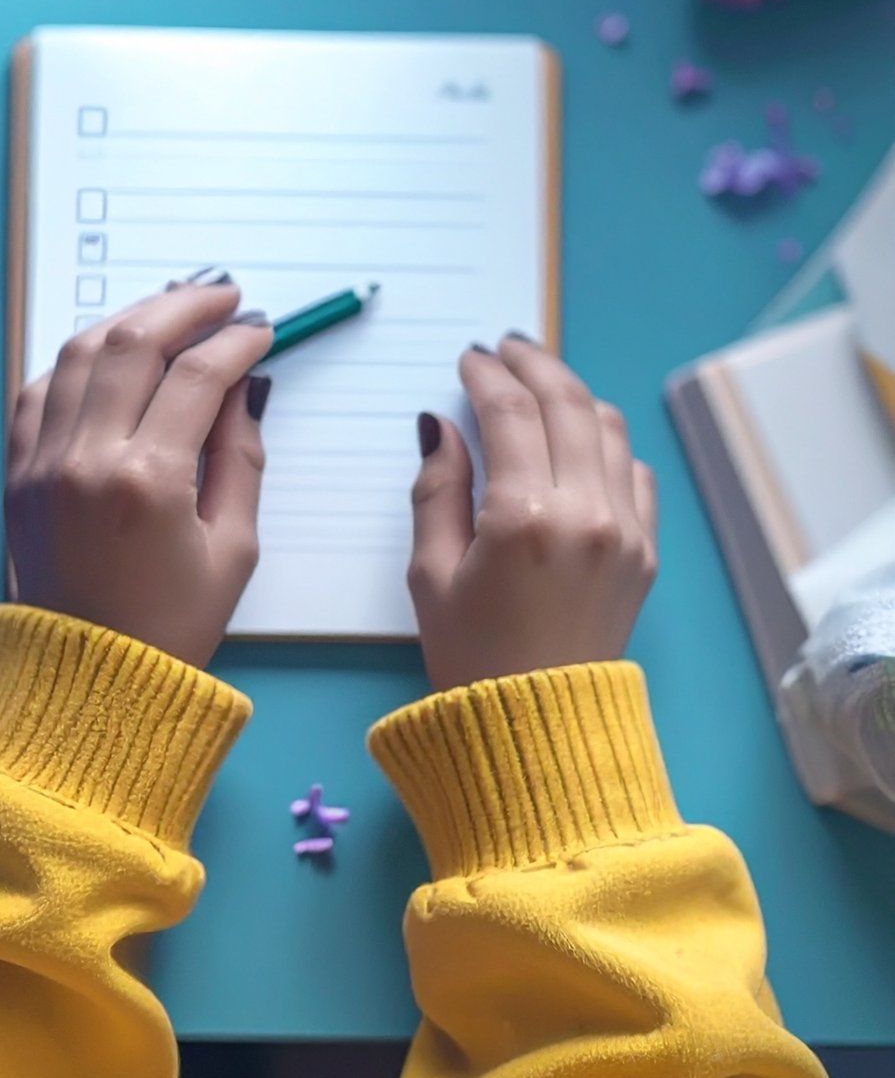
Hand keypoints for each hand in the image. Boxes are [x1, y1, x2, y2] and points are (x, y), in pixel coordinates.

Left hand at [5, 284, 272, 667]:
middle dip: (185, 306)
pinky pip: (39, 389)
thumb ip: (242, 457)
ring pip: (81, 351)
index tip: (260, 329)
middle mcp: (86, 458)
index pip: (198, 376)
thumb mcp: (235, 548)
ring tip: (171, 311)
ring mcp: (42, 461)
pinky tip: (111, 353)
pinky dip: (77, 360)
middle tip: (222, 295)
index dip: (236, 341)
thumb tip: (242, 387)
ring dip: (130, 318)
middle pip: (134, 342)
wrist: (89, 684)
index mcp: (148, 481)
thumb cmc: (173, 627)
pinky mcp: (16, 473)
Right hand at [409, 338, 656, 692]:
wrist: (539, 729)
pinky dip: (607, 443)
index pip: (510, 413)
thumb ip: (437, 490)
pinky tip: (579, 441)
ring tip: (541, 385)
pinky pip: (635, 473)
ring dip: (573, 395)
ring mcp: (625, 530)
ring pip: (609, 428)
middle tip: (505, 348)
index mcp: (524, 518)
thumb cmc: (470, 656)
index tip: (468, 358)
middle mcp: (585, 512)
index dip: (486, 375)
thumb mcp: (430, 574)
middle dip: (533, 364)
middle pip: (567, 403)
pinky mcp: (646, 551)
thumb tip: (442, 427)